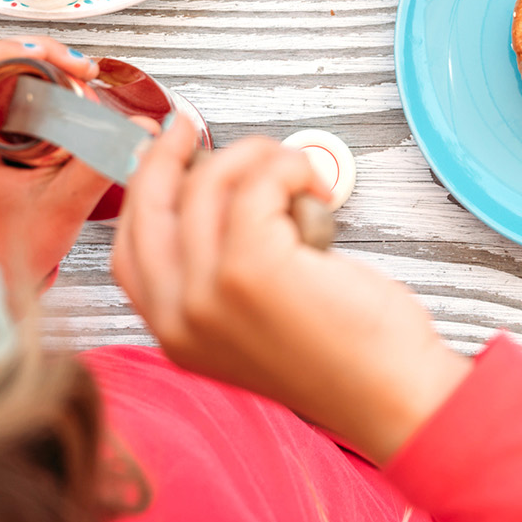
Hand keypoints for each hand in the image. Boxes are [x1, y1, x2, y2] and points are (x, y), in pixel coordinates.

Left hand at [0, 37, 111, 294]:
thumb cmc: (14, 248)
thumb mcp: (62, 207)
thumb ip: (100, 166)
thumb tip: (138, 133)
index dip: (9, 50)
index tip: (54, 57)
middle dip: (35, 54)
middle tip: (78, 69)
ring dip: (37, 65)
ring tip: (76, 78)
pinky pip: (1, 88)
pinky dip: (34, 81)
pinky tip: (62, 91)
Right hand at [113, 117, 472, 463]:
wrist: (393, 396)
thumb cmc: (348, 356)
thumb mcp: (259, 322)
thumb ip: (223, 274)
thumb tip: (218, 195)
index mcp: (175, 335)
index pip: (129, 248)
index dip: (141, 189)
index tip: (161, 150)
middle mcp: (179, 319)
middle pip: (149, 207)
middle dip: (169, 154)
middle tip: (192, 125)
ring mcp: (207, 295)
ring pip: (208, 184)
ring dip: (258, 160)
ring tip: (299, 176)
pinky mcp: (248, 269)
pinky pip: (254, 183)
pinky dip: (287, 167)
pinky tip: (315, 185)